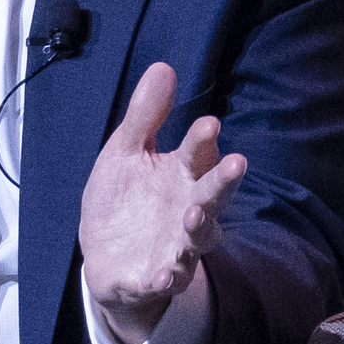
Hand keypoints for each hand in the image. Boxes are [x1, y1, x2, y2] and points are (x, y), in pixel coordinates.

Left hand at [80, 63, 246, 343]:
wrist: (108, 258)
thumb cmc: (124, 200)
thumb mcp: (125, 152)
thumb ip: (147, 116)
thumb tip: (164, 66)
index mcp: (181, 173)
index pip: (197, 152)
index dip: (203, 139)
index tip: (207, 124)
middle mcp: (190, 207)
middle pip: (213, 192)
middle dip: (224, 180)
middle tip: (236, 163)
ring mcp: (179, 243)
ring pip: (199, 236)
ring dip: (199, 226)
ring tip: (194, 216)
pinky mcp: (162, 274)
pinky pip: (170, 277)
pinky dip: (169, 276)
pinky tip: (165, 274)